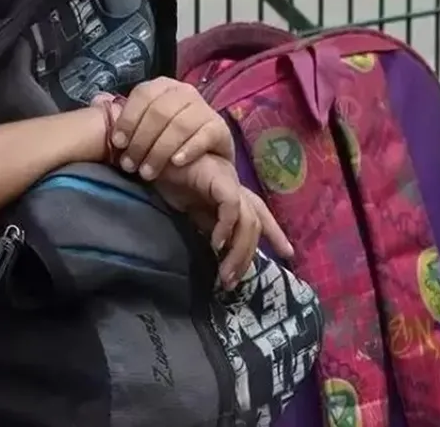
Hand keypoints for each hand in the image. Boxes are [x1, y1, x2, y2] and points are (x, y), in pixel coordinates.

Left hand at [107, 78, 233, 180]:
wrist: (203, 163)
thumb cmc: (165, 144)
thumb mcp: (142, 130)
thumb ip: (123, 118)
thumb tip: (97, 103)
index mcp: (163, 87)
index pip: (143, 95)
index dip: (128, 119)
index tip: (117, 144)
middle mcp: (185, 92)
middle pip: (159, 111)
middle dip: (141, 141)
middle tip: (130, 165)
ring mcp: (204, 108)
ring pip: (180, 124)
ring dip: (160, 150)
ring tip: (147, 172)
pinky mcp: (220, 128)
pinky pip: (204, 135)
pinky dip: (188, 149)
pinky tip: (176, 162)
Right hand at [155, 155, 292, 287]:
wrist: (152, 158)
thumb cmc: (169, 180)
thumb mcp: (192, 211)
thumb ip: (209, 225)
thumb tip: (221, 250)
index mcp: (231, 193)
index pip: (260, 214)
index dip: (275, 233)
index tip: (287, 253)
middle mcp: (234, 187)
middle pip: (254, 224)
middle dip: (247, 255)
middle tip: (231, 281)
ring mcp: (228, 181)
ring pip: (247, 219)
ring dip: (238, 250)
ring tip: (224, 273)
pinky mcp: (218, 177)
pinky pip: (230, 206)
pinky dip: (226, 228)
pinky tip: (215, 245)